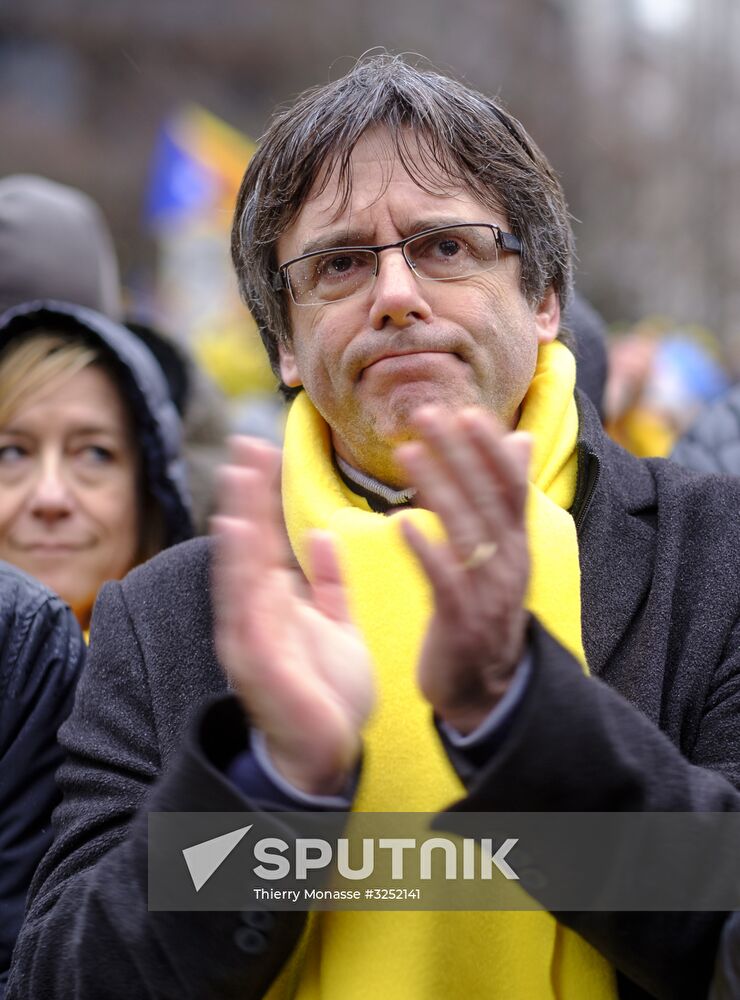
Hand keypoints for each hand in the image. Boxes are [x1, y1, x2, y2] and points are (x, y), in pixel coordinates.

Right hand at [211, 437, 373, 794]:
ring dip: (239, 519)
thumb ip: (330, 585)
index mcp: (275, 604)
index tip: (266, 451)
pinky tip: (241, 533)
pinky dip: (240, 569)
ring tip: (239, 475)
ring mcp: (250, 636)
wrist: (325, 756)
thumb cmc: (327, 694)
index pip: (268, 538)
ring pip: (240, 566)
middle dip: (247, 494)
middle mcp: (255, 614)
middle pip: (248, 544)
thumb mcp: (336, 627)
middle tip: (246, 443)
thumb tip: (324, 537)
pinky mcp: (257, 659)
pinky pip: (245, 606)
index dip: (265, 495)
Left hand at [396, 407, 530, 734]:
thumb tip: (520, 438)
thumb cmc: (483, 611)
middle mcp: (509, 564)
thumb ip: (505, 499)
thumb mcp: (503, 554)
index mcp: (516, 545)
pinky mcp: (462, 624)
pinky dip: (426, 551)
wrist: (486, 690)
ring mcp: (488, 594)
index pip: (509, 486)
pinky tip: (401, 522)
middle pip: (486, 499)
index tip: (466, 411)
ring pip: (466, 532)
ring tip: (408, 452)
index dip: (490, 449)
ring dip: (439, 488)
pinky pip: (445, 582)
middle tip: (426, 413)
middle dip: (459, 453)